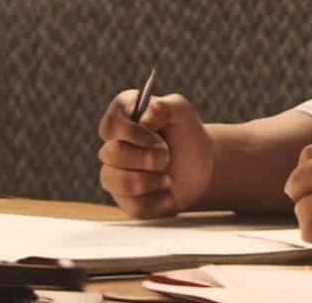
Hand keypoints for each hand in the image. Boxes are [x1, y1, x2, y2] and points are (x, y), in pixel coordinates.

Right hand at [97, 90, 214, 217]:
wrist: (201, 167)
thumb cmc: (187, 134)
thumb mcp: (183, 112)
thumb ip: (165, 106)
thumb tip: (145, 118)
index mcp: (123, 117)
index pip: (110, 125)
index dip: (132, 134)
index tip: (157, 140)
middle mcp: (113, 144)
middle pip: (110, 153)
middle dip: (145, 158)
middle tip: (167, 157)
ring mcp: (115, 172)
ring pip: (112, 181)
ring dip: (147, 181)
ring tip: (168, 179)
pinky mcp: (124, 198)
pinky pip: (130, 205)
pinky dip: (155, 203)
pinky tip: (169, 196)